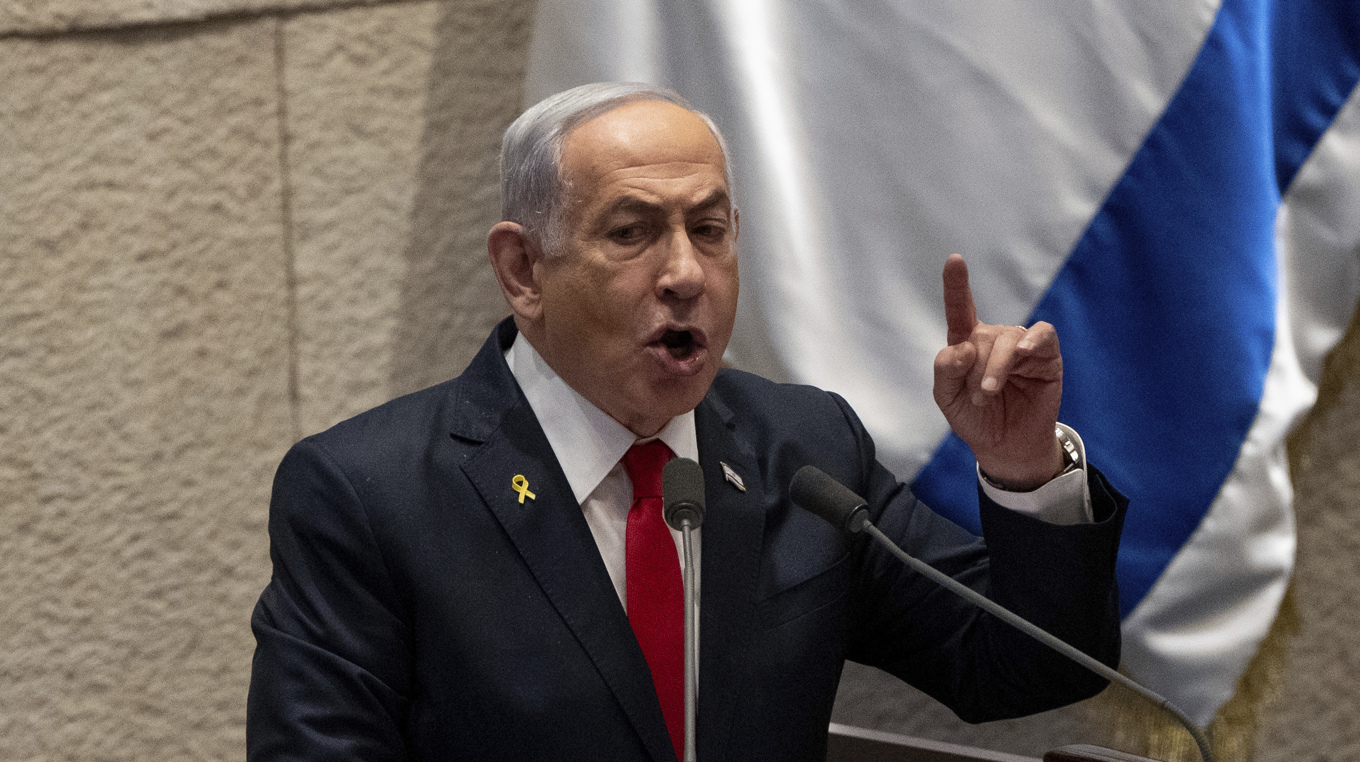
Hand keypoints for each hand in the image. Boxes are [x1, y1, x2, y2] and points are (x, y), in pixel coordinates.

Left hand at [932, 254, 1063, 489]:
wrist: (1006, 447)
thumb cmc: (975, 418)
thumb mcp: (947, 398)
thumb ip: (946, 370)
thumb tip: (961, 348)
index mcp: (967, 343)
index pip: (960, 309)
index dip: (957, 285)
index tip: (955, 259)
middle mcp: (994, 339)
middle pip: (982, 337)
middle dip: (975, 371)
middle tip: (977, 399)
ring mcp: (1021, 346)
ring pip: (1008, 339)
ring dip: (995, 368)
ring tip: (988, 394)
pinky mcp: (1046, 357)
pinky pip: (1043, 335)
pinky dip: (1032, 340)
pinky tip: (1022, 353)